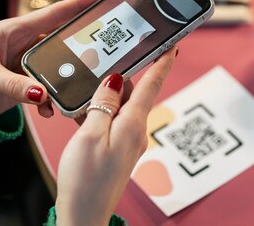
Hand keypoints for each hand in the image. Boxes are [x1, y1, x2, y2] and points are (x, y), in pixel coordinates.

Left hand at [0, 0, 103, 118]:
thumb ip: (15, 85)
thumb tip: (42, 94)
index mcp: (13, 30)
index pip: (51, 15)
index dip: (76, 4)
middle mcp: (23, 43)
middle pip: (60, 40)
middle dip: (79, 45)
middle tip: (101, 48)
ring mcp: (26, 63)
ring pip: (57, 66)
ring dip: (64, 80)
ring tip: (73, 90)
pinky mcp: (27, 81)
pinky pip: (47, 87)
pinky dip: (50, 99)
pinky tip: (49, 110)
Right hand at [55, 46, 177, 224]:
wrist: (83, 216)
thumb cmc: (85, 180)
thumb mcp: (90, 133)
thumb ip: (103, 103)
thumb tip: (115, 80)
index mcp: (133, 124)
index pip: (152, 84)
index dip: (162, 62)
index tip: (173, 44)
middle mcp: (135, 131)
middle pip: (132, 93)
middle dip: (118, 78)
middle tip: (102, 64)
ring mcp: (127, 142)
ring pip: (118, 108)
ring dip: (102, 99)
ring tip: (81, 97)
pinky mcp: (117, 151)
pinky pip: (110, 123)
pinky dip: (97, 116)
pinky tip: (79, 117)